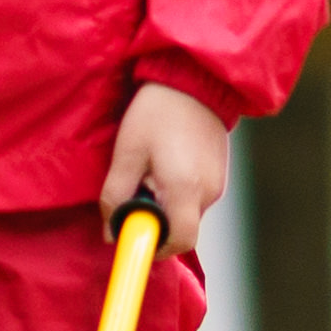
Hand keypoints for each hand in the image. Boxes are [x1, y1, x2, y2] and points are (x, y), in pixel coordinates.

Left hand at [97, 82, 228, 236]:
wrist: (192, 82)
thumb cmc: (155, 114)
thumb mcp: (127, 154)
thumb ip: (116, 196)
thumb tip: (110, 234)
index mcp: (186, 189)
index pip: (179, 242)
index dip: (156, 248)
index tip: (135, 236)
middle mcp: (209, 192)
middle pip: (181, 229)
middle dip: (155, 222)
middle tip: (136, 191)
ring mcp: (219, 184)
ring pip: (187, 213)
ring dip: (166, 205)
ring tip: (150, 170)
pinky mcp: (220, 175)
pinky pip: (195, 198)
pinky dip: (178, 193)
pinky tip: (165, 164)